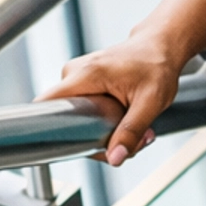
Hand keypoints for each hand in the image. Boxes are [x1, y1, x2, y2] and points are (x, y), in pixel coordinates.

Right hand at [45, 38, 175, 168]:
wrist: (160, 46)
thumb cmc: (157, 67)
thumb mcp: (151, 102)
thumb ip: (131, 131)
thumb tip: (114, 159)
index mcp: (85, 74)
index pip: (45, 104)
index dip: (49, 130)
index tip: (73, 147)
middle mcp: (73, 73)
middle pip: (65, 120)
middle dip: (95, 139)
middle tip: (131, 142)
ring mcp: (76, 77)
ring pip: (76, 119)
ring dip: (103, 133)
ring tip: (133, 130)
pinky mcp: (83, 83)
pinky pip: (82, 111)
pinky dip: (103, 122)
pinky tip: (125, 120)